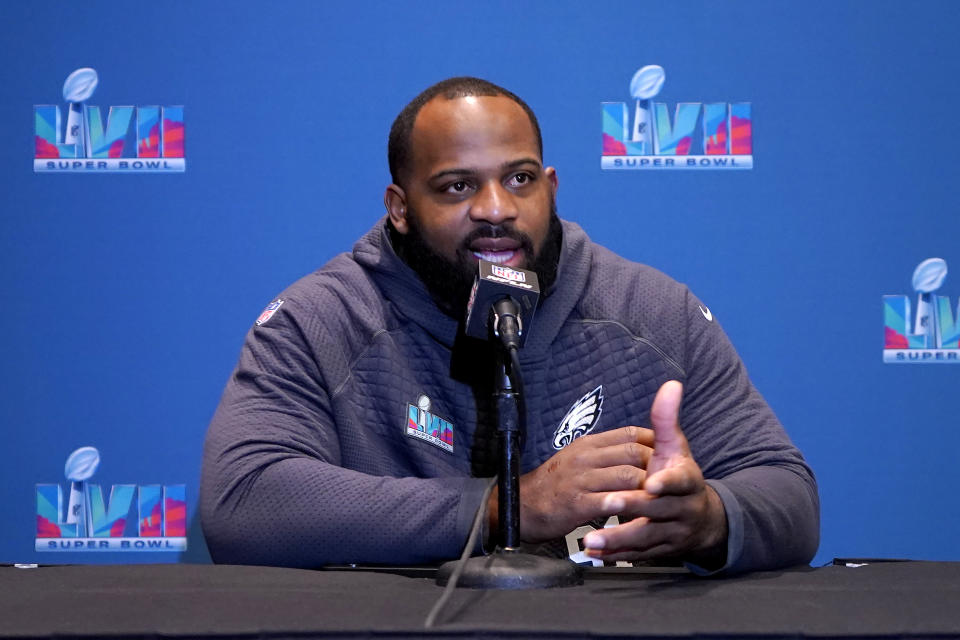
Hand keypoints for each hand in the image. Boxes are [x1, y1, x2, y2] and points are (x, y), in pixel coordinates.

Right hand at [488, 425, 654, 543]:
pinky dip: (627, 506)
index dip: (654, 443)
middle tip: (672, 481)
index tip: (669, 456)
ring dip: (648, 489)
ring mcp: (581, 479)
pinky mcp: (577, 503)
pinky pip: (609, 502)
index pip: (631, 433)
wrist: (522, 505)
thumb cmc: (555, 485)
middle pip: (634, 452)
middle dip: (657, 466)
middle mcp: (586, 456)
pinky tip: (639, 515)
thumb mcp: (578, 459)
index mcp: (589, 443)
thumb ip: (604, 453)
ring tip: (662, 500)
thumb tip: (634, 449)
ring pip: (627, 476)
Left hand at [582, 380, 727, 566]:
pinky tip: (593, 553)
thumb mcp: (676, 447)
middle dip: (632, 507)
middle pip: (657, 510)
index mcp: (688, 481)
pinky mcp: (661, 550)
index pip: (681, 481)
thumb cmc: (679, 474)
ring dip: (617, 538)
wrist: (701, 519)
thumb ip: (667, 419)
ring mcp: (673, 532)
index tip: (651, 483)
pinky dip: (615, 554)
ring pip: (646, 537)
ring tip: (590, 539)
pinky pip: (637, 554)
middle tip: (607, 504)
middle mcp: (683, 509)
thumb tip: (671, 384)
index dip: (667, 482)